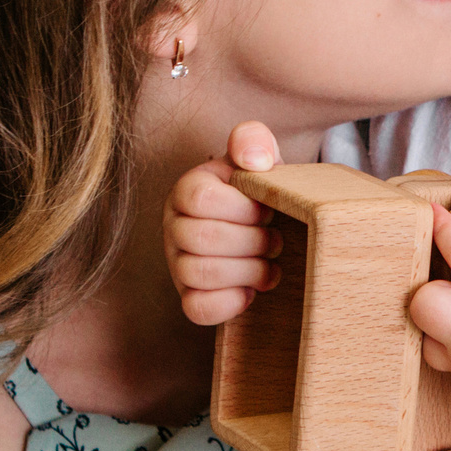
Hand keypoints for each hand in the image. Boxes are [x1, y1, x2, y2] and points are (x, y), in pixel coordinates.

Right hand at [165, 121, 284, 324]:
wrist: (267, 226)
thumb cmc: (258, 192)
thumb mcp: (259, 157)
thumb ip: (253, 141)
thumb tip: (254, 160)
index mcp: (187, 190)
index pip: (199, 199)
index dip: (242, 208)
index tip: (267, 208)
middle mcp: (174, 226)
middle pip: (201, 239)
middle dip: (252, 241)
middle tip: (276, 238)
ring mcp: (177, 264)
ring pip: (198, 274)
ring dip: (248, 271)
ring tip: (270, 264)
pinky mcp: (190, 297)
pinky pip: (198, 309)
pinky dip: (232, 302)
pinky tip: (253, 290)